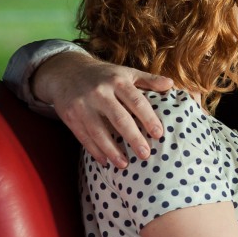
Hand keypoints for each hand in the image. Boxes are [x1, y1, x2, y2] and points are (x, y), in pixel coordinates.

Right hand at [33, 50, 172, 167]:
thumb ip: (148, 80)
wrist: (66, 71)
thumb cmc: (104, 75)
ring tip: (124, 165)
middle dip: (133, 138)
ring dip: (112, 151)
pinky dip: (95, 151)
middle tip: (146, 155)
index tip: (159, 134)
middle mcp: (100, 92)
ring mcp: (83, 105)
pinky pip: (84, 137)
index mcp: (117, 81)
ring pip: (99, 132)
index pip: (136, 101)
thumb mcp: (125, 72)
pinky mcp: (70, 116)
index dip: (148, 118)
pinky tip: (105, 161)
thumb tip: (171, 85)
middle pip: (119, 119)